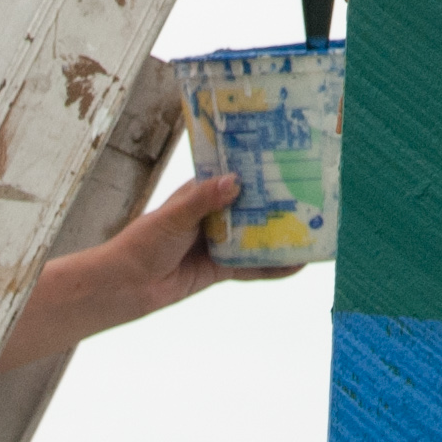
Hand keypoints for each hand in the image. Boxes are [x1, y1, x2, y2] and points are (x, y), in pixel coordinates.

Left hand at [4, 173, 288, 367]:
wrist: (127, 285)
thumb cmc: (144, 242)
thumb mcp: (174, 216)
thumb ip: (204, 200)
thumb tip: (234, 181)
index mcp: (201, 193)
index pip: (234, 175)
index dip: (258, 167)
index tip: (287, 157)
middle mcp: (214, 214)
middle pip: (252, 204)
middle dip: (278, 200)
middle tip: (312, 191)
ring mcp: (220, 241)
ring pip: (257, 234)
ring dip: (281, 233)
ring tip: (313, 226)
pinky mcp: (222, 268)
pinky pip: (253, 266)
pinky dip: (273, 266)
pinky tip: (296, 264)